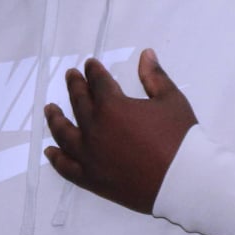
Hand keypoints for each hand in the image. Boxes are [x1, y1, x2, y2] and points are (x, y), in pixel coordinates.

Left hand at [44, 49, 195, 214]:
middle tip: (71, 76)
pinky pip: (67, 167)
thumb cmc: (180, 138)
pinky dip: (57, 158)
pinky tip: (51, 151)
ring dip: (55, 119)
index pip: (97, 82)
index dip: (93, 71)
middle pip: (78, 103)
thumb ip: (154, 76)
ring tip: (51, 109)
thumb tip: (146, 54)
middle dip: (75, 86)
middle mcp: (94, 129)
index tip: (89, 64)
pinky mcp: (92, 179)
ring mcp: (89, 156)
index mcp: (112, 106)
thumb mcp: (171, 100)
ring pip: (64, 134)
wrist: (184, 181)